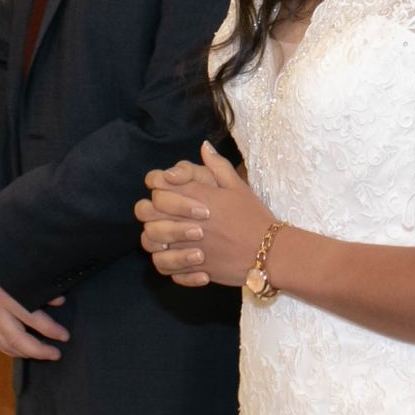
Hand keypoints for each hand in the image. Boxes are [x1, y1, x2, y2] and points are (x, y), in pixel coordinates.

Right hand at [0, 281, 67, 360]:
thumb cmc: (8, 271)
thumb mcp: (26, 276)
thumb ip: (42, 289)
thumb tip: (60, 301)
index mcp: (7, 294)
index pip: (31, 317)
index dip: (50, 329)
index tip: (65, 336)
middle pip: (16, 337)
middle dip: (38, 349)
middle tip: (56, 354)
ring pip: (5, 344)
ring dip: (25, 353)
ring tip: (43, 356)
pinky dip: (11, 351)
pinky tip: (23, 353)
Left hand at [136, 142, 267, 288]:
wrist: (267, 252)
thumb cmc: (253, 216)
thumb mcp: (238, 186)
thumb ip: (218, 166)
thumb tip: (204, 146)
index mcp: (197, 197)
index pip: (159, 183)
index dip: (156, 183)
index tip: (165, 186)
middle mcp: (186, 220)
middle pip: (146, 211)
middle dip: (149, 209)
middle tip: (162, 212)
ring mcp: (185, 246)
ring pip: (149, 241)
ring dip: (154, 237)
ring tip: (167, 236)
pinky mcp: (189, 268)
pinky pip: (163, 266)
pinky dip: (167, 262)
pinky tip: (178, 257)